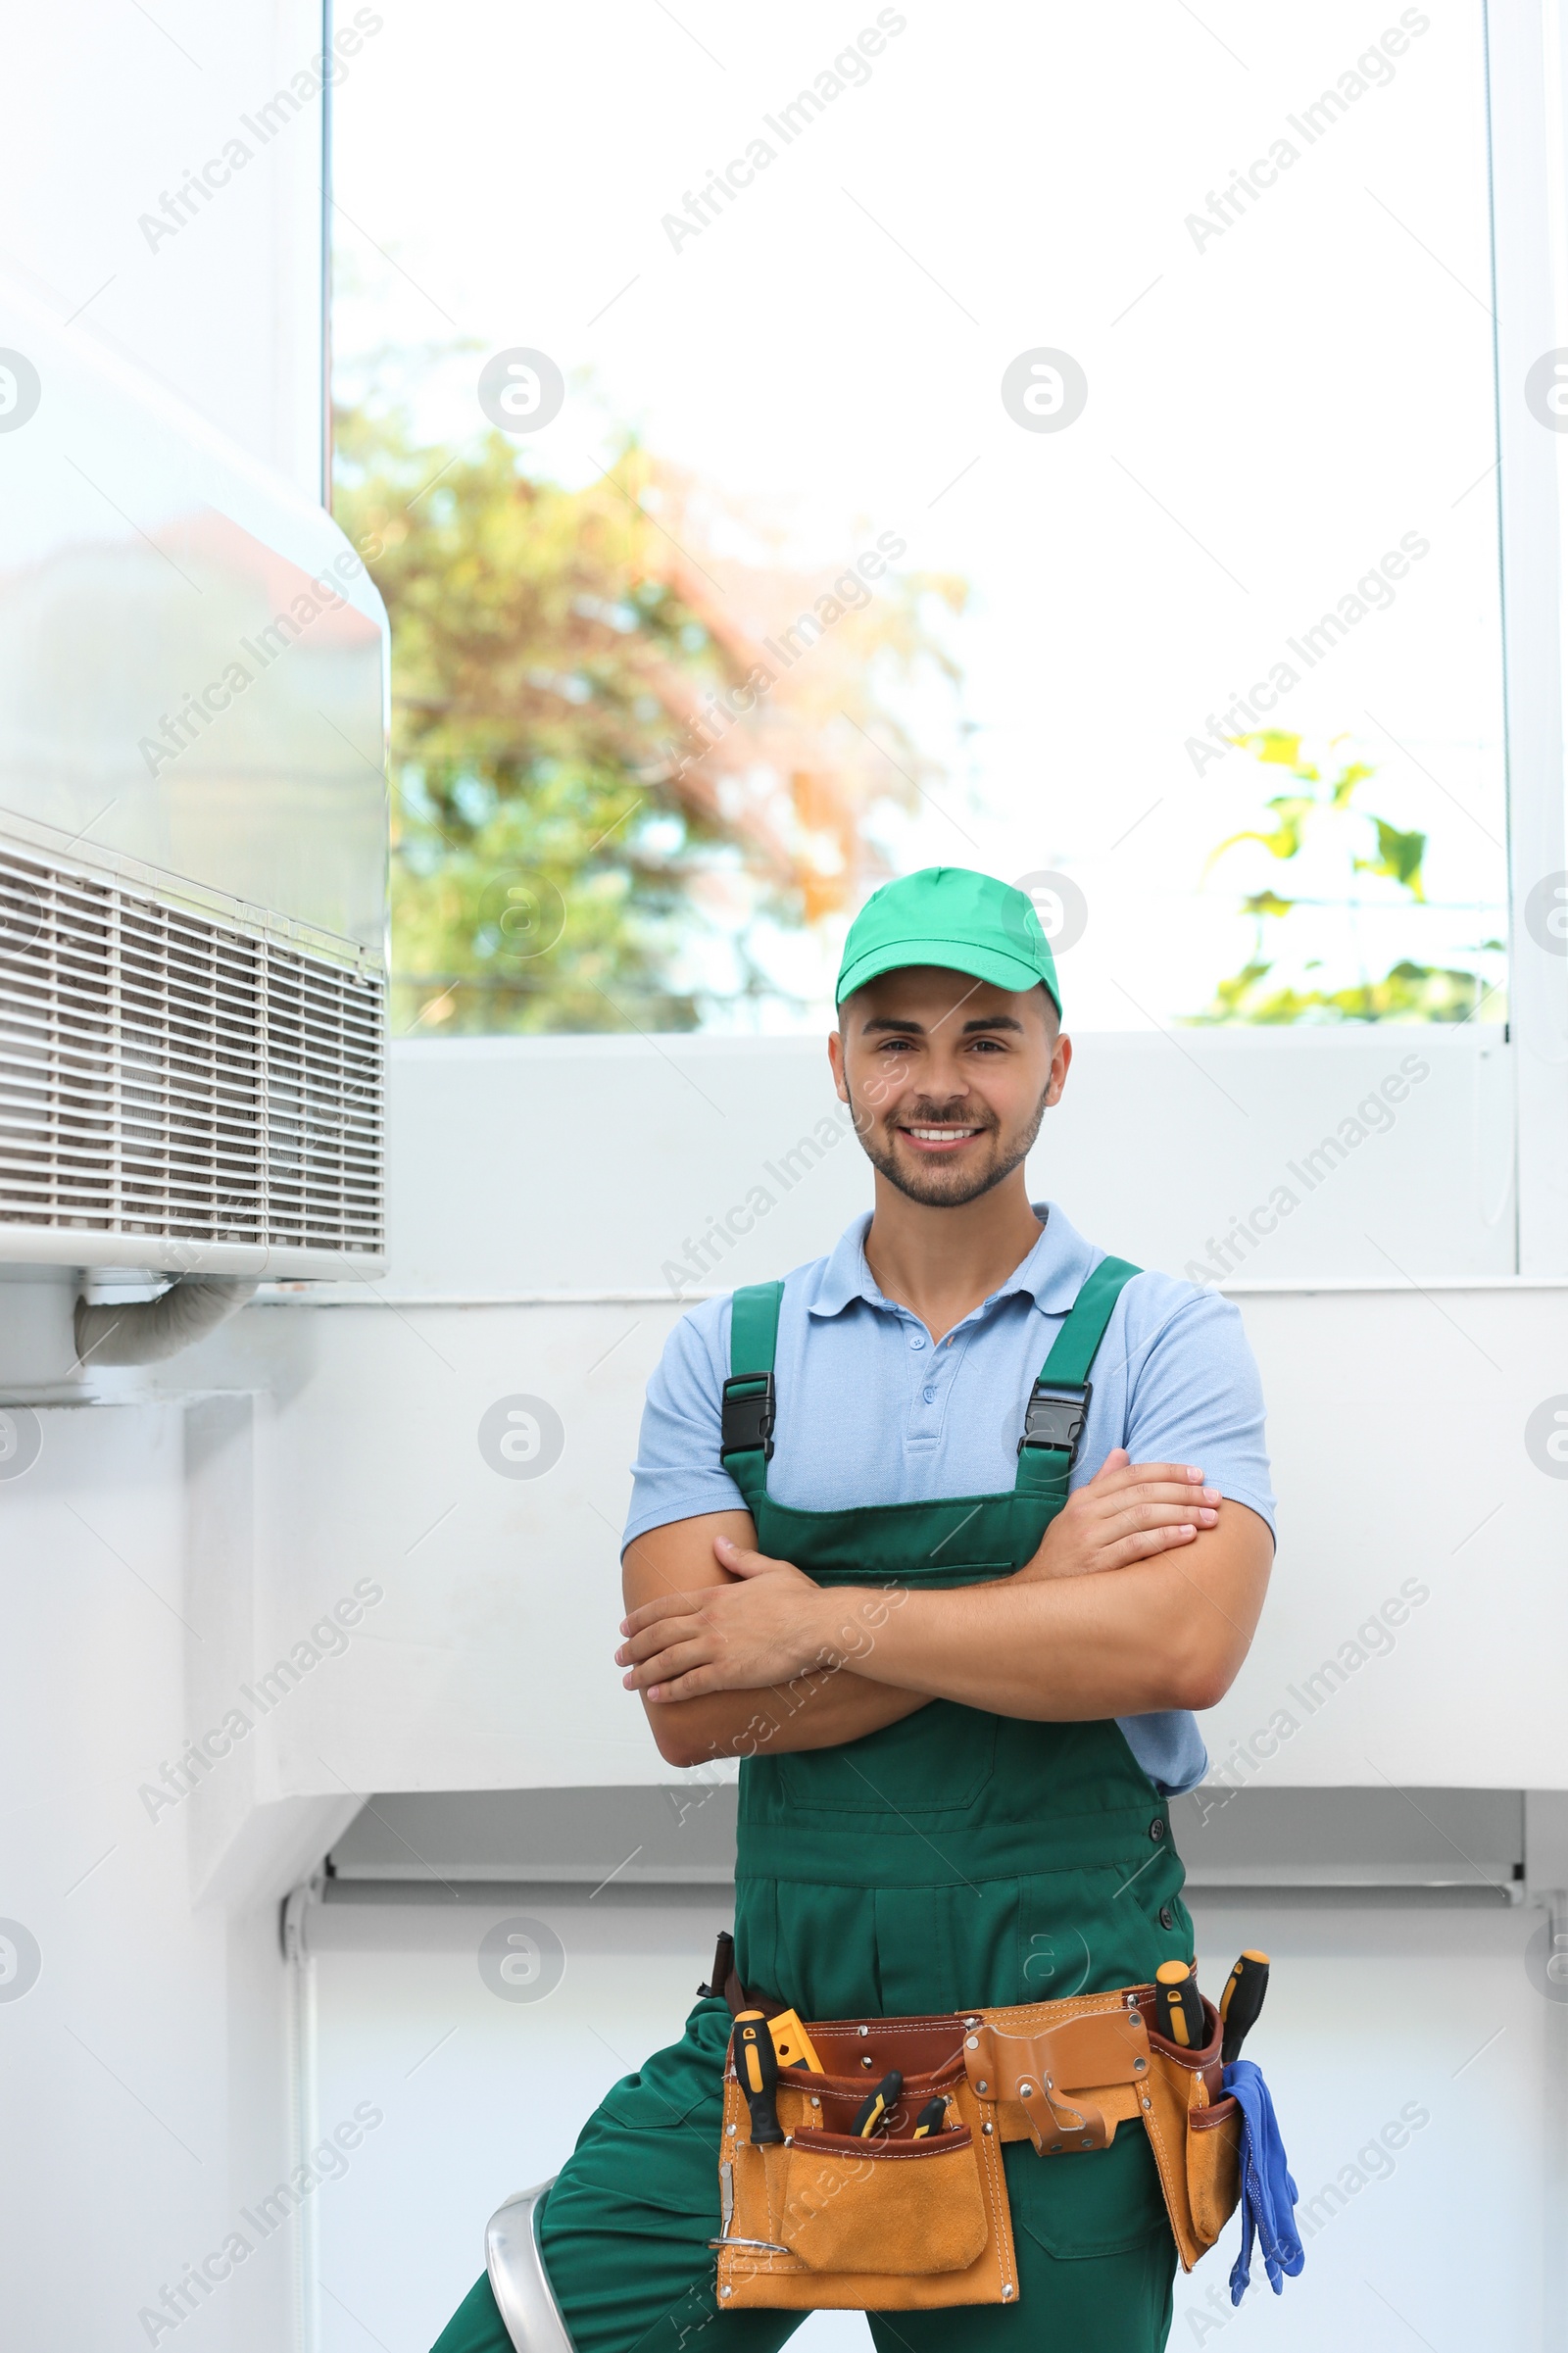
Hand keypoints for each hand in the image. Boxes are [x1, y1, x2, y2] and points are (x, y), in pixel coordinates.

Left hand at [616, 1537, 833, 1701]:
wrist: (819, 1625)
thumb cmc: (801, 1599)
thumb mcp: (769, 1569)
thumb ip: (739, 1558)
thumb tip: (718, 1543)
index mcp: (716, 1595)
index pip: (666, 1606)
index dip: (641, 1618)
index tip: (625, 1627)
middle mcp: (709, 1621)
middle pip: (659, 1635)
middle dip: (634, 1647)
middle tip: (619, 1657)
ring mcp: (716, 1648)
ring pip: (668, 1661)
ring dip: (644, 1672)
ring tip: (628, 1681)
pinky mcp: (728, 1673)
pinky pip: (690, 1684)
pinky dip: (669, 1690)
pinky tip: (655, 1696)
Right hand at [1017, 1449, 1219, 1581]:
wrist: (1040, 1592)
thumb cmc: (1065, 1552)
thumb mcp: (1076, 1512)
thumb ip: (1102, 1483)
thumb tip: (1122, 1453)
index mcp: (1086, 1498)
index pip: (1133, 1474)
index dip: (1168, 1471)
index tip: (1198, 1475)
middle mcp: (1087, 1513)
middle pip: (1144, 1493)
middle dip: (1184, 1493)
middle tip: (1214, 1497)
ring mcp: (1091, 1538)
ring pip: (1144, 1516)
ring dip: (1183, 1513)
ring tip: (1210, 1517)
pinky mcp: (1098, 1564)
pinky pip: (1137, 1545)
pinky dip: (1165, 1538)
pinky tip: (1188, 1536)